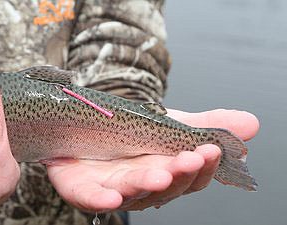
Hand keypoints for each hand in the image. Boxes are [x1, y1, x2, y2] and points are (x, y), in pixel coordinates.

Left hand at [47, 109, 258, 210]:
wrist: (85, 123)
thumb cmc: (130, 131)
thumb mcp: (167, 124)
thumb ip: (203, 126)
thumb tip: (250, 124)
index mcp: (164, 172)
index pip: (189, 177)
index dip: (202, 167)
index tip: (213, 149)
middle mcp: (140, 185)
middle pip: (164, 187)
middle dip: (179, 174)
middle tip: (191, 157)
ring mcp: (110, 188)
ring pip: (130, 192)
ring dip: (146, 186)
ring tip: (161, 175)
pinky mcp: (80, 187)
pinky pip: (89, 197)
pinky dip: (99, 200)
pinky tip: (110, 198)